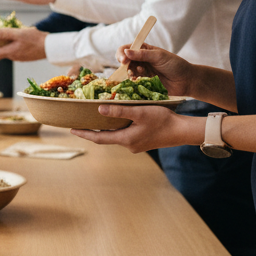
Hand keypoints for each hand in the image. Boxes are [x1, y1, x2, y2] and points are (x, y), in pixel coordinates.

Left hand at [0, 27, 47, 67]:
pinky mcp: (22, 55)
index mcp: (9, 51)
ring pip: (2, 54)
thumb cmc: (36, 40)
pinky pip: (9, 53)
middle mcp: (12, 56)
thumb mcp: (20, 34)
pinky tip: (4, 47)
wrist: (51, 48)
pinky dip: (3, 51)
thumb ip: (5, 34)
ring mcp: (17, 56)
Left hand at [70, 106, 201, 152]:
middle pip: (106, 138)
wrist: (183, 131)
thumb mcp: (139, 112)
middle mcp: (129, 146)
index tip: (72, 130)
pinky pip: (125, 135)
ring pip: (116, 137)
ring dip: (105, 130)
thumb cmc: (163, 120)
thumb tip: (99, 110)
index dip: (84, 134)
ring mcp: (136, 145)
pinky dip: (116, 129)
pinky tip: (116, 121)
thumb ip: (119, 111)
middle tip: (79, 125)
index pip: (99, 138)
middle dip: (92, 132)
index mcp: (126, 140)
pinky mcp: (143, 142)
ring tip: (94, 121)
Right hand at [115, 45, 195, 96]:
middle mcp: (140, 61)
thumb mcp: (159, 56)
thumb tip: (126, 52)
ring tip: (139, 75)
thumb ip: (143, 54)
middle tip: (128, 69)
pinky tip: (140, 81)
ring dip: (130, 74)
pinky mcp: (144, 83)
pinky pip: (134, 83)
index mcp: (143, 50)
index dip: (122, 54)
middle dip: (124, 65)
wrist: (186, 81)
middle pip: (124, 62)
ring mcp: (141, 72)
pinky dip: (134, 82)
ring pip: (128, 73)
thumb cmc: (175, 65)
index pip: (126, 49)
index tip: (124, 60)